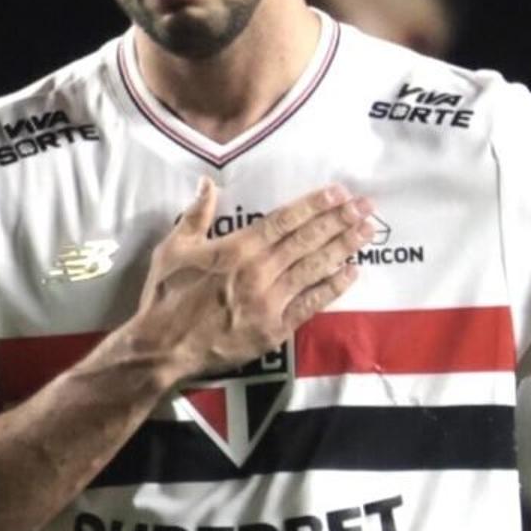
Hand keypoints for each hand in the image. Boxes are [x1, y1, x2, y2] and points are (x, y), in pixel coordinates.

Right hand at [127, 180, 372, 388]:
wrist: (163, 348)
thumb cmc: (165, 296)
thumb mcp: (173, 248)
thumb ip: (196, 214)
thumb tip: (206, 183)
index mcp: (238, 248)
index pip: (285, 220)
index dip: (315, 205)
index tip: (339, 193)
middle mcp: (260, 271)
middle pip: (307, 240)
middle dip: (339, 221)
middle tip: (366, 206)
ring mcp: (270, 302)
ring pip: (315, 268)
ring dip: (344, 248)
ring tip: (367, 232)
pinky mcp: (274, 330)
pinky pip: (311, 304)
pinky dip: (332, 288)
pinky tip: (351, 273)